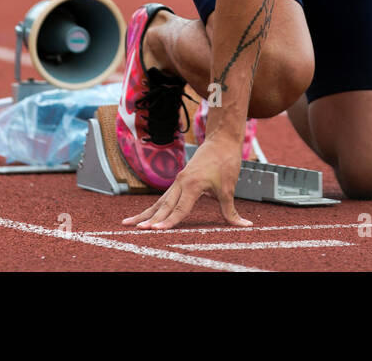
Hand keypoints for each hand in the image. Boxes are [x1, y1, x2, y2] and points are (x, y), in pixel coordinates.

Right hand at [123, 136, 250, 229]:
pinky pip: (163, 197)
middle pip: (163, 206)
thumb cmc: (226, 162)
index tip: (157, 230)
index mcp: (192, 184)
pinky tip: (143, 216)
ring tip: (126, 223)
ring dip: (144, 214)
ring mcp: (178, 181)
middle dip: (150, 219)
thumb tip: (245, 226)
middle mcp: (181, 182)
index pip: (179, 208)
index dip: (169, 221)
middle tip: (137, 230)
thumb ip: (231, 211)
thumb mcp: (229, 188)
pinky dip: (153, 208)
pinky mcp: (179, 181)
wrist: (221, 140)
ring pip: (159, 202)